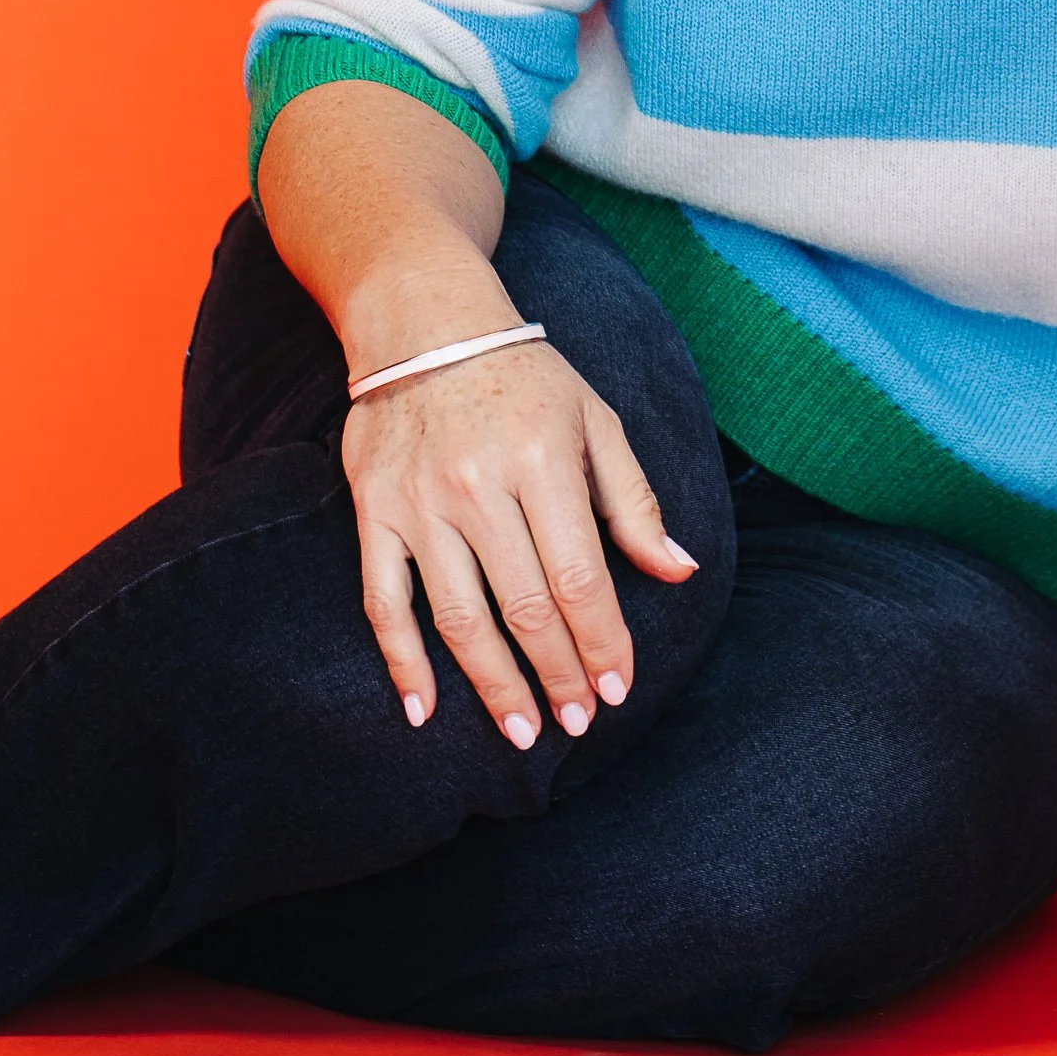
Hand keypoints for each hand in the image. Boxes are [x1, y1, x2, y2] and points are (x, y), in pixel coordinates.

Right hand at [342, 335, 697, 745]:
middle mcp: (480, 485)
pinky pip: (384, 602)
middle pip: (524, 606)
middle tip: (578, 722)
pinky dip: (401, 662)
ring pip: (459, 618)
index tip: (618, 688)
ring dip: (493, 685)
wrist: (425, 324)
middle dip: (557, 675)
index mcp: (544, 460)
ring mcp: (420, 503)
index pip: (579, 577)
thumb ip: (635, 503)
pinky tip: (422, 711)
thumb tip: (680, 571)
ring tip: (522, 732)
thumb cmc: (526, 378)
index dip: (602, 641)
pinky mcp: (375, 512)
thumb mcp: (596, 422)